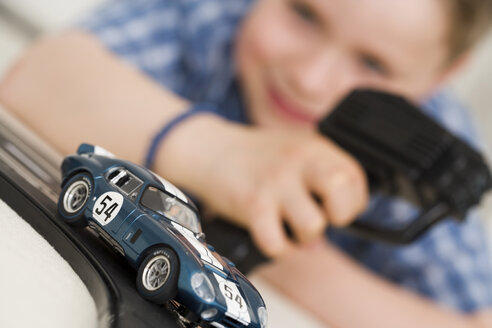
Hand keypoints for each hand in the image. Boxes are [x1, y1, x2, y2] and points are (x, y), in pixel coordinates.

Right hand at [192, 123, 368, 256]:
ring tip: (290, 226)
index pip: (354, 178)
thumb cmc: (255, 157)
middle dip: (338, 215)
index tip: (335, 207)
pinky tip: (271, 234)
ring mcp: (275, 182)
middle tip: (321, 216)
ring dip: (304, 237)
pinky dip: (278, 248)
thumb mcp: (294, 154)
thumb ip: (316, 186)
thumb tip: (322, 238)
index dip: (352, 201)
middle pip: (341, 190)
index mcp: (314, 148)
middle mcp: (298, 161)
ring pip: (313, 226)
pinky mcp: (253, 204)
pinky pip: (278, 245)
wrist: (210, 150)